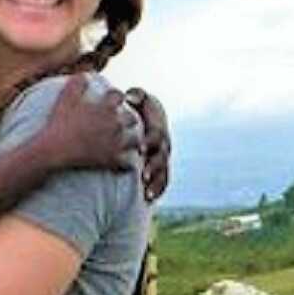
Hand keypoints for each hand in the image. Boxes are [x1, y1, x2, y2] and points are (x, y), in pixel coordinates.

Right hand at [44, 74, 141, 172]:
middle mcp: (115, 123)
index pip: (120, 96)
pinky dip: (126, 160)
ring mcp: (116, 142)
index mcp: (106, 107)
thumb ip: (78, 82)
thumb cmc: (59, 123)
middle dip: (127, 119)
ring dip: (131, 139)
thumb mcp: (65, 98)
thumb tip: (86, 73)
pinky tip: (119, 159)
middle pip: (133, 118)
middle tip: (118, 124)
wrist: (54, 149)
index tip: (109, 103)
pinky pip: (129, 161)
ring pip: (136, 139)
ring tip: (123, 142)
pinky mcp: (112, 159)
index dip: (115, 99)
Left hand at [124, 87, 170, 201]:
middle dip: (154, 166)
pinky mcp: (160, 169)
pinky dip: (157, 190)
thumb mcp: (139, 98)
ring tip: (146, 192)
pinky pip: (163, 181)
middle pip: (162, 156)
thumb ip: (137, 95)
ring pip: (164, 171)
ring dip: (156, 181)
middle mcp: (164, 144)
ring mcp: (163, 158)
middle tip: (143, 174)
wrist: (146, 117)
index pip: (157, 134)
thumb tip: (130, 97)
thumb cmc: (139, 106)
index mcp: (159, 127)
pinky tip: (148, 199)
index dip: (150, 141)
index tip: (141, 148)